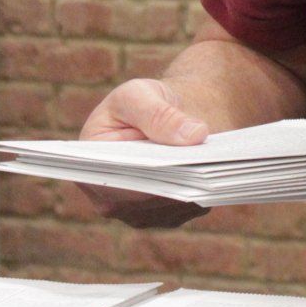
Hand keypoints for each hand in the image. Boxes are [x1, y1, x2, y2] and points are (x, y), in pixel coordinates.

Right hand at [76, 78, 210, 227]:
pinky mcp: (170, 213)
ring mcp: (140, 212)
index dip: (139, 179)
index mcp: (90, 170)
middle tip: (200, 163)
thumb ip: (159, 113)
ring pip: (172, 206)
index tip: (168, 165)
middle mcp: (111, 200)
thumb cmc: (143, 102)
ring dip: (193, 186)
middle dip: (172, 181)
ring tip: (210, 163)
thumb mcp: (140, 94)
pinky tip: (215, 170)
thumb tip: (193, 136)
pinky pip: (191, 207)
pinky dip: (205, 189)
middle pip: (145, 200)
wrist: (168, 113)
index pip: (112, 185)